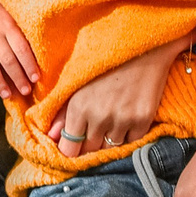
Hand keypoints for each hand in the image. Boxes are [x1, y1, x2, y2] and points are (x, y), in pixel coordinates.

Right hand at [0, 0, 37, 101]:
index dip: (29, 65)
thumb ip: (17, 33)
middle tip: (25, 92)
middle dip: (18, 78)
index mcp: (7, 25)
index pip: (21, 49)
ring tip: (7, 95)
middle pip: (7, 60)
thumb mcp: (9, 15)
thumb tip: (31, 57)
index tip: (36, 78)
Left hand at [54, 32, 195, 154]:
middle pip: (90, 150)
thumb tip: (52, 135)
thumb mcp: (77, 80)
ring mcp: (123, 119)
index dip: (70, 150)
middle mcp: (100, 116)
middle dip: (88, 145)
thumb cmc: (105, 60)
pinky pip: (132, 143)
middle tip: (92, 134)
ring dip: (108, 140)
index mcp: (79, 106)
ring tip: (110, 123)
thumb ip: (62, 110)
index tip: (73, 147)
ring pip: (111, 148)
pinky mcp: (144, 119)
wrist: (143, 45)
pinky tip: (125, 122)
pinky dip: (128, 137)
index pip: (69, 147)